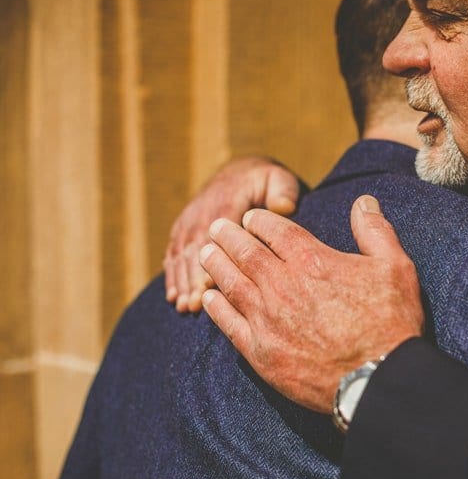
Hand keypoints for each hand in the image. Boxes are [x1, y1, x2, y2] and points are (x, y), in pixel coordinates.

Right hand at [163, 155, 300, 312]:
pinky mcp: (184, 228)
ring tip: (185, 307)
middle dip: (192, 277)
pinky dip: (173, 275)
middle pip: (194, 246)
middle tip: (194, 305)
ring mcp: (190, 220)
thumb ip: (282, 192)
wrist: (242, 171)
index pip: (215, 233)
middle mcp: (203, 210)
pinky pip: (174, 252)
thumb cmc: (267, 182)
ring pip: (181, 252)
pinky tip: (175, 298)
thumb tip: (284, 206)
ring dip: (182, 281)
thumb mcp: (279, 180)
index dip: (211, 258)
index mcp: (226, 201)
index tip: (210, 284)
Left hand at [199, 196, 424, 412]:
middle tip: (217, 228)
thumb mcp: (395, 267)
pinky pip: (229, 324)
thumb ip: (375, 231)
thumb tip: (364, 202)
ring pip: (232, 284)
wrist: (378, 378)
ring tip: (205, 254)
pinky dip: (217, 308)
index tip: (251, 217)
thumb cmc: (391, 322)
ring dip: (216, 266)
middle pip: (246, 253)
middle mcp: (282, 285)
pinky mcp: (261, 353)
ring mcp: (267, 320)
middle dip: (230, 237)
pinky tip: (209, 298)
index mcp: (312, 260)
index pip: (276, 231)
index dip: (260, 220)